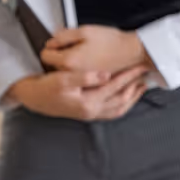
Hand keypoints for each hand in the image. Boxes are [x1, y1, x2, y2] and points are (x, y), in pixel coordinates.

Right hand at [4, 65, 149, 120]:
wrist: (32, 98)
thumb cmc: (47, 87)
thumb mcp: (63, 79)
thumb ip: (85, 77)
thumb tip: (105, 75)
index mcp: (87, 102)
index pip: (115, 87)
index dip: (130, 75)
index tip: (141, 65)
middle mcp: (91, 111)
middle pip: (122, 99)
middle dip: (136, 85)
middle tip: (147, 73)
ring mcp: (90, 114)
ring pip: (119, 109)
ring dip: (133, 96)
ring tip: (143, 83)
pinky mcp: (88, 113)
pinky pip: (112, 112)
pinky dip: (124, 104)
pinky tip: (129, 95)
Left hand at [41, 26, 153, 73]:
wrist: (132, 52)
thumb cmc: (112, 41)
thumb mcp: (85, 30)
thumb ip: (63, 35)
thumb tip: (52, 41)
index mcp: (68, 60)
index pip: (45, 55)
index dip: (52, 45)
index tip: (59, 42)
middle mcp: (71, 74)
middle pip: (53, 64)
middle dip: (60, 55)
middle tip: (74, 46)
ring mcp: (80, 80)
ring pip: (64, 71)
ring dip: (69, 63)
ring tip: (84, 53)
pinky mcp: (89, 83)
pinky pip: (77, 76)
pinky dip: (80, 70)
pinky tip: (91, 62)